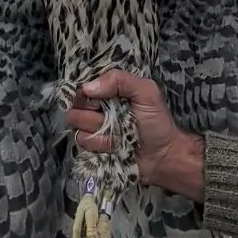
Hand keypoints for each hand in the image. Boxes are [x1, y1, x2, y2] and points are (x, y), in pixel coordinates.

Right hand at [65, 71, 204, 200]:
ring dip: (98, 129)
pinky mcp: (92, 146)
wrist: (162, 156)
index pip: (83, 85)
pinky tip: (114, 145)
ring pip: (77, 123)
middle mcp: (98, 106)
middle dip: (93, 112)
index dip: (86, 93)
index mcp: (109, 90)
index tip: (98, 99)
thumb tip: (87, 88)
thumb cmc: (157, 122)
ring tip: (118, 132)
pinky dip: (99, 144)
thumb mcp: (146, 92)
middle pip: (75, 104)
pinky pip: (82, 142)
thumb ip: (120, 80)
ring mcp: (93, 127)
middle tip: (114, 116)